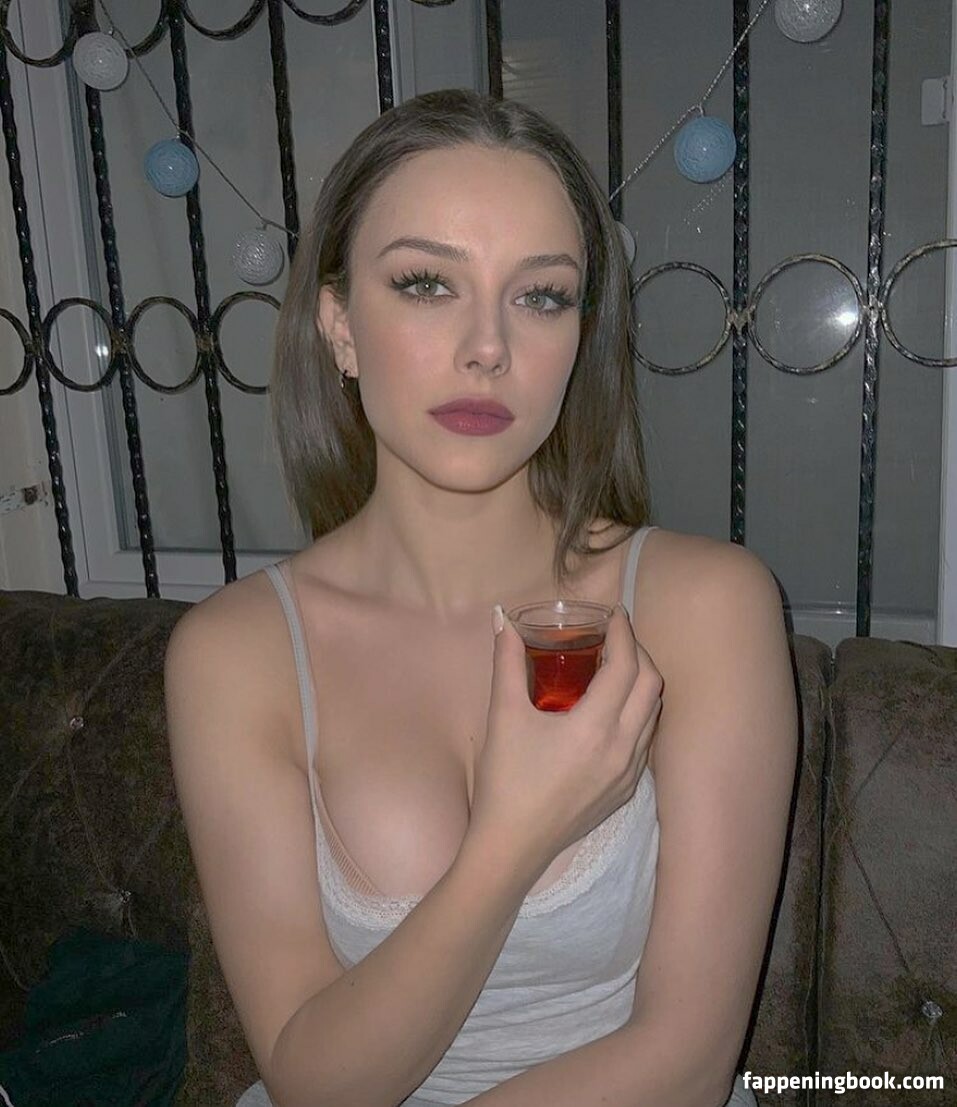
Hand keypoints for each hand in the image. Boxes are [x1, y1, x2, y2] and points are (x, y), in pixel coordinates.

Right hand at [466, 604, 661, 884]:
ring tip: (616, 668)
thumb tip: (502, 618)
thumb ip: (507, 662)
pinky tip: (613, 711)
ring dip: (642, 683)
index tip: (614, 614)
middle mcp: (623, 749)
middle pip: (651, 685)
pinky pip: (646, 741)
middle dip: (638, 653)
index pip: (625, 666)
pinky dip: (639, 714)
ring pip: (654, 714)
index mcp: (595, 727)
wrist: (511, 846)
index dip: (623, 634)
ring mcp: (629, 774)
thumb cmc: (506, 780)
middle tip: (615, 638)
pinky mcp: (626, 792)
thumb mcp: (504, 716)